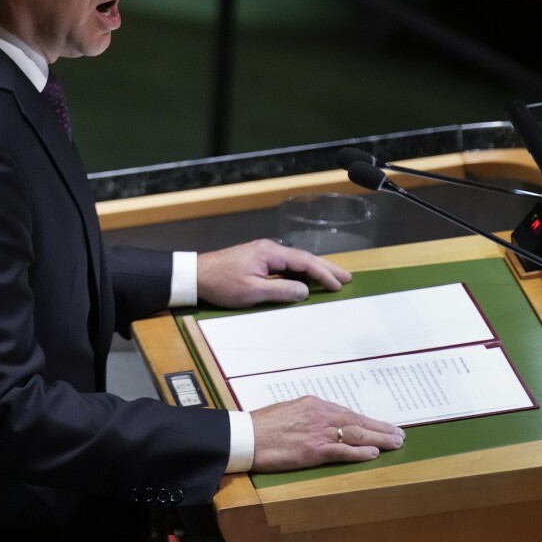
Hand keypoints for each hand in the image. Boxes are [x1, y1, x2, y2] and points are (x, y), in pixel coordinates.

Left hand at [196, 239, 351, 307]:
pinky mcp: (257, 260)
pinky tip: (306, 281)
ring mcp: (263, 254)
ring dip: (314, 271)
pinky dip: (300, 273)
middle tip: (346, 278)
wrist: (195, 276)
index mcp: (270, 253)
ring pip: (295, 261)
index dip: (323, 273)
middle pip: (304, 258)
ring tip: (332, 280)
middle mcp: (269, 249)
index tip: (339, 284)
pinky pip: (285, 265)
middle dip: (326, 268)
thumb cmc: (222, 284)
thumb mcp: (252, 292)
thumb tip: (305, 291)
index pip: (304, 262)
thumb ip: (281, 291)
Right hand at [250, 396, 404, 471]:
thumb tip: (320, 422)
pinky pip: (342, 450)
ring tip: (395, 442)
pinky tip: (374, 453)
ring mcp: (318, 432)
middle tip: (399, 434)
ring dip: (379, 438)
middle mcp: (321, 415)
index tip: (381, 425)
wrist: (246, 436)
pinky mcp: (314, 450)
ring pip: (356, 434)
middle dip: (381, 428)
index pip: (347, 413)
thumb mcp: (288, 411)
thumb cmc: (262, 425)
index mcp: (314, 404)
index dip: (367, 421)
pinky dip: (360, 452)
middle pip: (358, 421)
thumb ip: (308, 416)